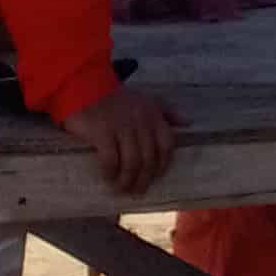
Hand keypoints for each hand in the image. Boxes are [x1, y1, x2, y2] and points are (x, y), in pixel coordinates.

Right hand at [71, 83, 180, 197]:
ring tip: (121, 188)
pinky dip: (110, 172)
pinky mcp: (102, 132)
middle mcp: (141, 121)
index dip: (163, 164)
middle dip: (144, 178)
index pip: (167, 144)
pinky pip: (111, 159)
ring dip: (127, 180)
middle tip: (137, 190)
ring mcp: (122, 126)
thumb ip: (167, 111)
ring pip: (132, 162)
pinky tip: (108, 178)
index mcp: (153, 114)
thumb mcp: (146, 99)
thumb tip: (188, 122)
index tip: (156, 176)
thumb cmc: (116, 97)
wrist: (87, 84)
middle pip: (149, 158)